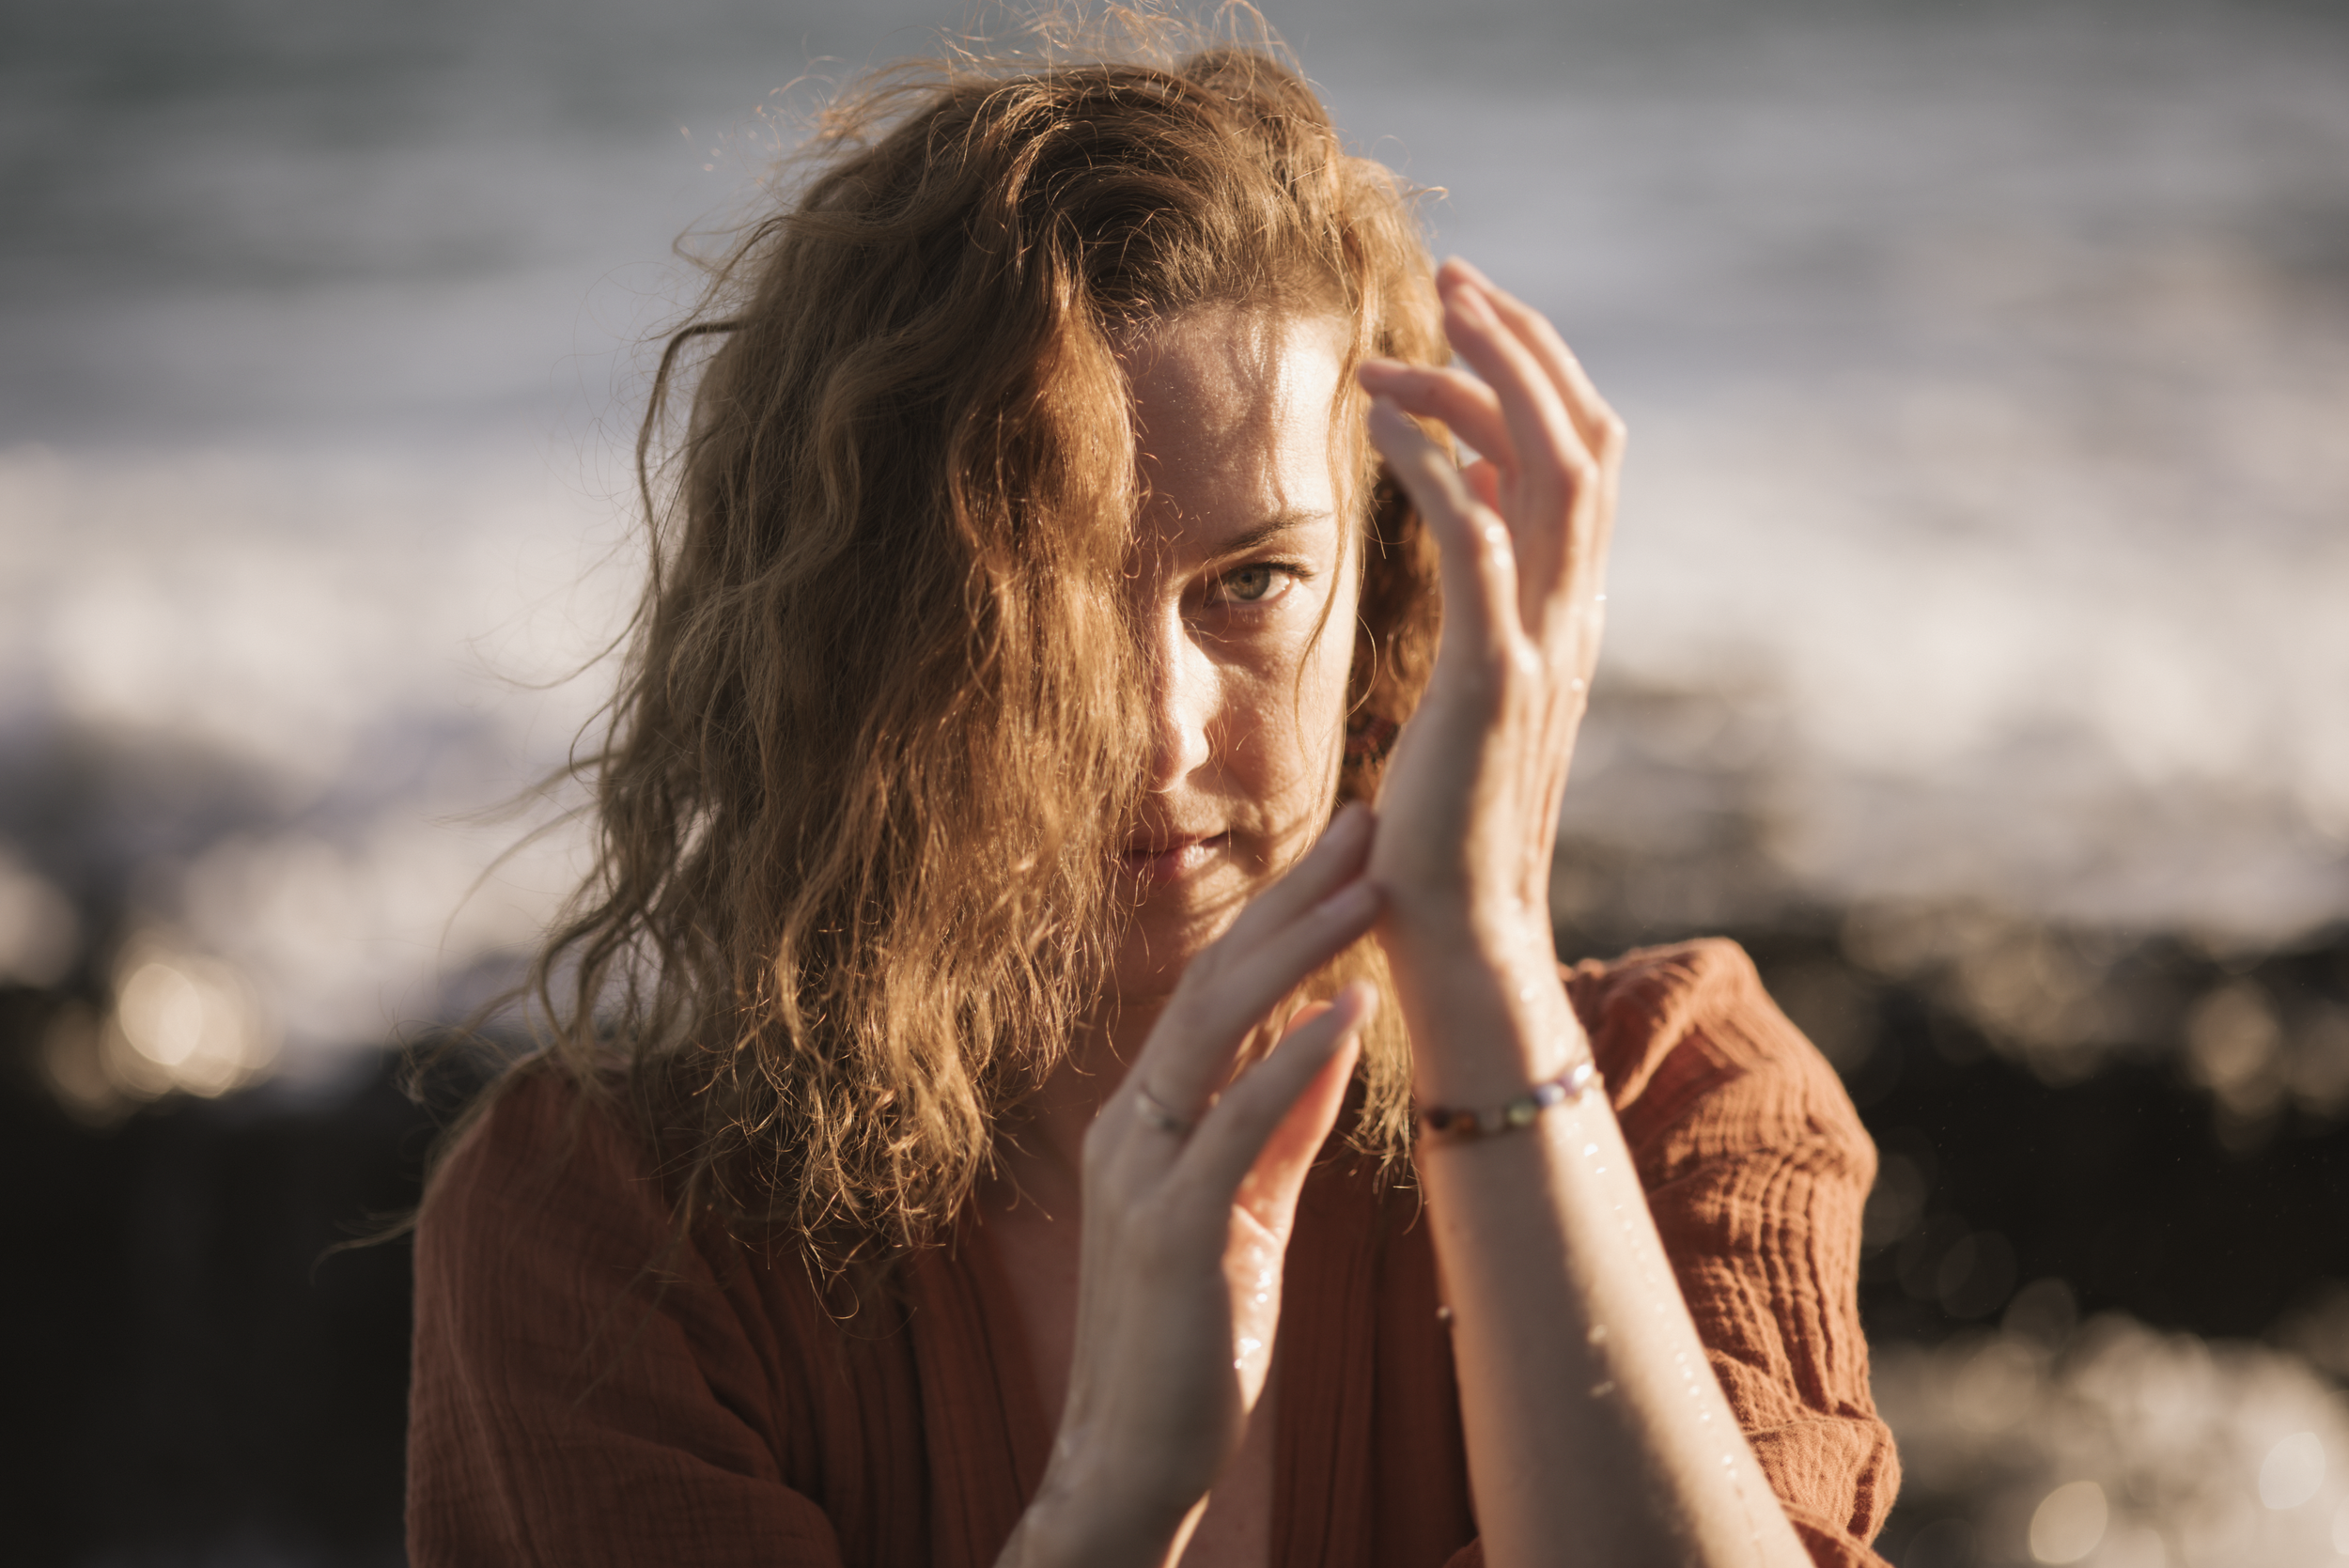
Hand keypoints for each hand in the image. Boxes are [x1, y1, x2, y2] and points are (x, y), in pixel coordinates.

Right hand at [1010, 806, 1382, 1566]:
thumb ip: (1284, 1126)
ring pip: (1215, 1028)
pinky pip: (1234, 1126)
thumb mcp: (1248, 1213)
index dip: (1285, 912)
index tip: (1351, 848)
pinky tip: (1350, 1009)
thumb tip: (1334, 1035)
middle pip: (1214, 981)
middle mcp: (1132, 1125)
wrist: (1129, 1459)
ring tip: (1374, 883)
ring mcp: (1141, 1172)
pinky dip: (1293, 1062)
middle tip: (1370, 820)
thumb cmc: (1191, 1340)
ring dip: (1300, 949)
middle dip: (1296, 896)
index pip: (1218, 989)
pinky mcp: (1169, 1230)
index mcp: (1147, 1117)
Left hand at [1355, 260, 1621, 970]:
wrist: (1461, 936)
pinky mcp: (1495, 677)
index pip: (1581, 467)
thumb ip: (1486, 638)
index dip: (1537, 382)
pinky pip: (1480, 540)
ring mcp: (1546, 646)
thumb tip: (1461, 574)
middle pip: (1584, 440)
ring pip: (1549, 468)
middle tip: (1454, 283)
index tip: (1466, 331)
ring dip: (1486, 382)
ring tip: (1415, 330)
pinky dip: (1436, 466)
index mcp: (1571, 623)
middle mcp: (1576, 621)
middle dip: (1523, 346)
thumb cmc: (1443, 836)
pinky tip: (1378, 424)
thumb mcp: (1475, 714)